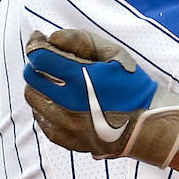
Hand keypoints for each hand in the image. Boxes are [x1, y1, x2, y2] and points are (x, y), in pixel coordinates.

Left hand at [23, 29, 178, 167]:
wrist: (147, 125)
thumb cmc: (132, 86)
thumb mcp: (114, 54)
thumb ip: (81, 41)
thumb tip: (50, 38)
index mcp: (81, 79)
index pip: (40, 58)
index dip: (35, 45)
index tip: (39, 40)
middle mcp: (68, 103)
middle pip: (31, 78)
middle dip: (36, 65)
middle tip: (48, 62)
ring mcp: (65, 125)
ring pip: (33, 99)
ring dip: (40, 87)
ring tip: (56, 84)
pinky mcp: (66, 140)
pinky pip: (42, 120)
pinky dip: (46, 107)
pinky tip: (61, 103)